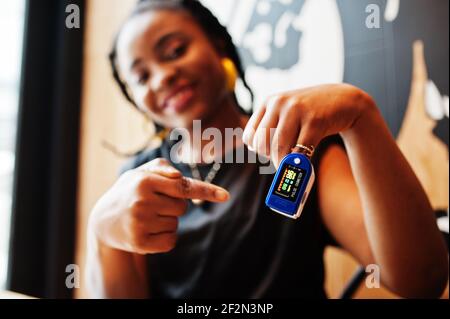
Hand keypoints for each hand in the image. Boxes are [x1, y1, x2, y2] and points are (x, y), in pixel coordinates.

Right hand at [89, 158, 229, 254]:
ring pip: (176, 224)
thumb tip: (179, 177)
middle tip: (153, 204)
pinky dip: (165, 237)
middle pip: (183, 207)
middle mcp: (142, 201)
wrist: (104, 220)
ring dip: (167, 221)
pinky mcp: (140, 243)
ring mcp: (140, 223)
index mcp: (144, 181)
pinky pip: (171, 241)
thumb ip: (163, 169)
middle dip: (173, 205)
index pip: (183, 186)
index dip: (206, 191)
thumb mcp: (140, 173)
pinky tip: (148, 231)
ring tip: (146, 217)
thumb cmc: (129, 191)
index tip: (225, 196)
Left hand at [242, 84, 373, 166]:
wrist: (343, 100)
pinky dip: (299, 161)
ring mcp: (297, 110)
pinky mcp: (315, 121)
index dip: (257, 149)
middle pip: (262, 143)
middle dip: (270, 157)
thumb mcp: (286, 112)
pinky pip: (300, 149)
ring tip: (291, 163)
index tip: (268, 152)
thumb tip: (254, 150)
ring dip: (284, 162)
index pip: (250, 135)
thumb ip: (270, 127)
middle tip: (281, 159)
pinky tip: (303, 161)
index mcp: (269, 102)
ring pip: (279, 147)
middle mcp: (280, 103)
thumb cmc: (310, 112)